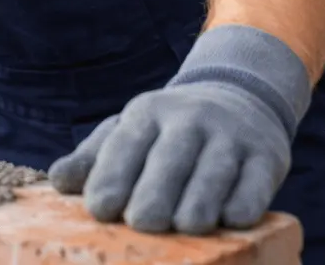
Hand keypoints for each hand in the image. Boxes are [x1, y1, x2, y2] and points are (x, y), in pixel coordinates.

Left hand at [49, 26, 309, 234]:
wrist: (239, 98)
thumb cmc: (169, 131)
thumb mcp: (129, 132)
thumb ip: (93, 159)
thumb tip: (57, 181)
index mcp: (147, 113)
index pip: (126, 145)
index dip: (112, 177)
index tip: (100, 210)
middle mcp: (189, 120)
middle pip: (170, 159)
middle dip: (155, 193)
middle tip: (142, 224)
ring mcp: (230, 136)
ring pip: (214, 172)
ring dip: (200, 202)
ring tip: (185, 227)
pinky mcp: (267, 156)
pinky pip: (256, 183)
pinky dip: (245, 202)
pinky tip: (232, 220)